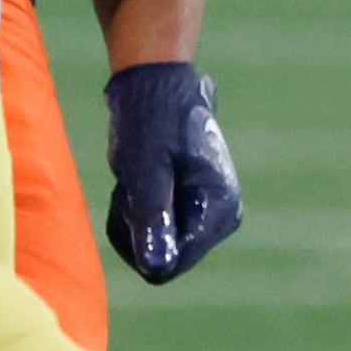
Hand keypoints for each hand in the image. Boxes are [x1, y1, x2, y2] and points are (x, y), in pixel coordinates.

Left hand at [102, 62, 243, 282]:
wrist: (156, 82)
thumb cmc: (151, 120)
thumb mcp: (146, 168)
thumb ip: (153, 218)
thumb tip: (156, 268)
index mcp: (219, 210)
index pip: (172, 262)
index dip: (140, 238)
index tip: (134, 195)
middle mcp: (219, 218)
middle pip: (161, 256)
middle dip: (136, 225)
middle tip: (132, 182)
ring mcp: (204, 214)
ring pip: (150, 244)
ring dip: (131, 215)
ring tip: (134, 176)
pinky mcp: (187, 208)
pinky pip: (149, 229)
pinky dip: (132, 209)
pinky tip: (135, 179)